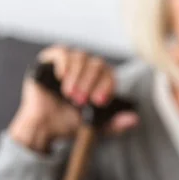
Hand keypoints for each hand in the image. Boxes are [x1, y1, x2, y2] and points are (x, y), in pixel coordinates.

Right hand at [8, 45, 138, 151]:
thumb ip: (115, 124)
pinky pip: (62, 52)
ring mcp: (69, 63)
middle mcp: (86, 69)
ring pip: (81, 56)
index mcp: (99, 81)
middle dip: (90, 82)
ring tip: (69, 94)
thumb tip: (134, 119)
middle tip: (80, 100)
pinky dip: (64, 63)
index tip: (99, 101)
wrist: (44, 128)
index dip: (107, 85)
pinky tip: (61, 77)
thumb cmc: (69, 124)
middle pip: (97, 64)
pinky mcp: (50, 61)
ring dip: (77, 75)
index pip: (110, 74)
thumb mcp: (96, 127)